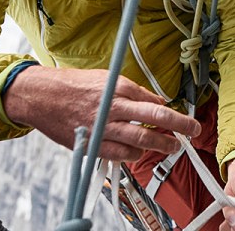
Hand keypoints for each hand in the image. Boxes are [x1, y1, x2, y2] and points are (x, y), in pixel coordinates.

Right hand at [2, 67, 200, 160]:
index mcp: (118, 87)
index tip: (182, 117)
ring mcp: (104, 127)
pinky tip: (138, 153)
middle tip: (193, 130)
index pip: (154, 101)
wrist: (41, 97)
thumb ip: (132, 91)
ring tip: (172, 147)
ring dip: (161, 146)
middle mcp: (114, 107)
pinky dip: (133, 155)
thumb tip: (155, 102)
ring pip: (141, 140)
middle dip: (179, 126)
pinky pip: (120, 154)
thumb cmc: (73, 85)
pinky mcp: (93, 144)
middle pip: (155, 118)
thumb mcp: (105, 78)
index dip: (172, 111)